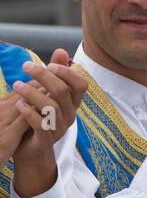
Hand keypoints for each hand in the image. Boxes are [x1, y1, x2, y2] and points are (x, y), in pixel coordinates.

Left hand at [5, 49, 87, 196]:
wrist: (30, 145)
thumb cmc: (39, 114)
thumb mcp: (48, 92)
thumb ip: (57, 72)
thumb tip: (62, 51)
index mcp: (72, 102)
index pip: (81, 85)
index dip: (68, 73)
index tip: (49, 64)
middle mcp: (70, 115)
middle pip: (63, 92)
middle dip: (44, 76)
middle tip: (26, 66)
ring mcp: (59, 128)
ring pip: (51, 107)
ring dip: (31, 93)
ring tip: (16, 85)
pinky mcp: (47, 140)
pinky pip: (41, 125)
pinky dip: (29, 112)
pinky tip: (18, 104)